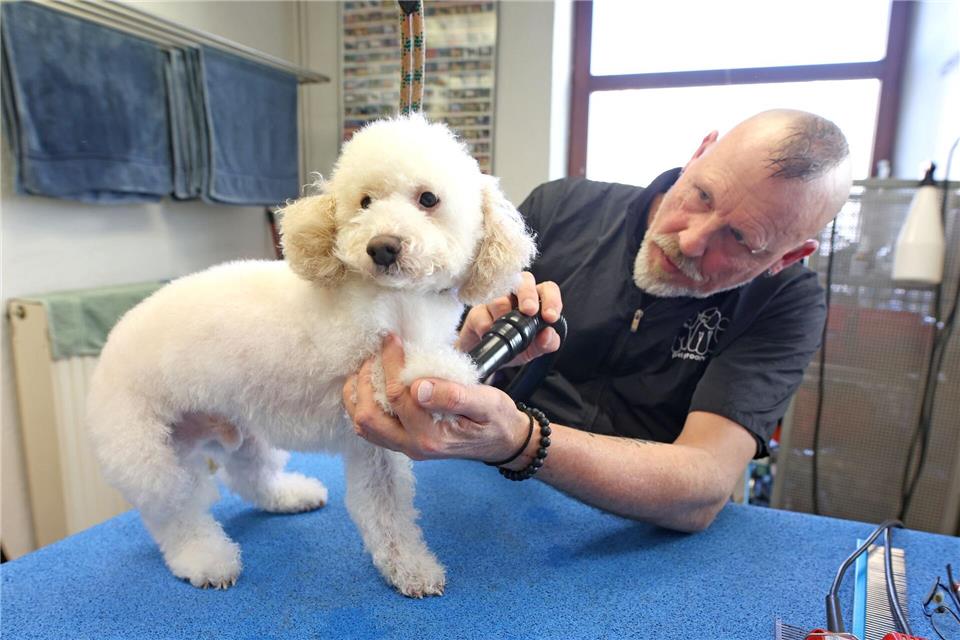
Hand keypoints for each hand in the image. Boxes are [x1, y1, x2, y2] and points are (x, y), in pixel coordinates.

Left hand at [343, 335, 530, 463]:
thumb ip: (455, 396)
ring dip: (358, 395)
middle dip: (365, 381)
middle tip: (373, 354)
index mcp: (432, 436)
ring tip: (366, 367)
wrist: (503, 441)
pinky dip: (363, 405)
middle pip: (368, 418)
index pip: (398, 396)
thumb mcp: (487, 403)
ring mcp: (406, 446)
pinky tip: (370, 384)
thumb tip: (419, 387)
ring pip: (364, 426)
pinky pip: (371, 428)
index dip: (390, 364)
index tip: (391, 340)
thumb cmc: (497, 419)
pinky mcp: (404, 442)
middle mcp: (414, 446)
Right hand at [457, 271, 562, 366]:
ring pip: (500, 298)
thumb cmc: (515, 347)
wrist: (490, 358)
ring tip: (505, 334)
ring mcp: (495, 301)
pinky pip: (480, 313)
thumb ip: (547, 342)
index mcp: (536, 301)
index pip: (547, 290)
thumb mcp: (535, 348)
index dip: (551, 299)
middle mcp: (516, 296)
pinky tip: (487, 334)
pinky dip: (485, 325)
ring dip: (503, 316)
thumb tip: (548, 335)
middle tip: (529, 311)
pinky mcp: (477, 311)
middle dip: (528, 294)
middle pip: (524, 280)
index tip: (550, 317)